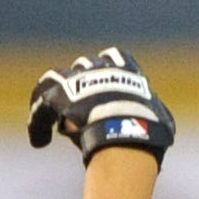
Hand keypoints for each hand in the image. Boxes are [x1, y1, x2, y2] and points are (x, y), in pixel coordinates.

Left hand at [28, 47, 175, 164]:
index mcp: (126, 69)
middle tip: (85, 108)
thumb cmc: (150, 129)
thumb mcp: (161, 118)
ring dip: (57, 94)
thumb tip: (158, 120)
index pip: (115, 56)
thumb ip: (154, 112)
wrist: (126, 133)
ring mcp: (75, 80)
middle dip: (83, 84)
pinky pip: (39, 104)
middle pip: (84, 66)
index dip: (109, 67)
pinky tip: (39, 141)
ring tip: (58, 119)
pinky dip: (37, 122)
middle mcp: (98, 68)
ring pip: (56, 78)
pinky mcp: (57, 96)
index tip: (109, 80)